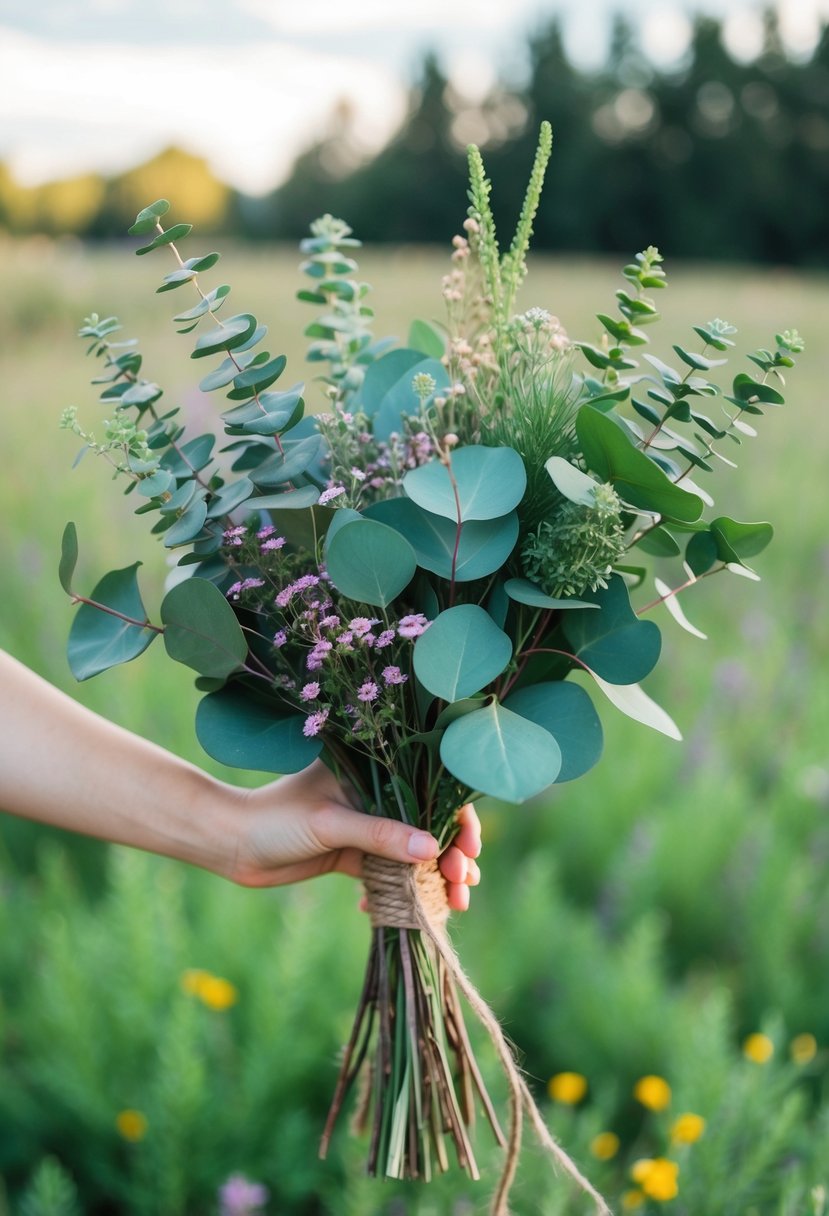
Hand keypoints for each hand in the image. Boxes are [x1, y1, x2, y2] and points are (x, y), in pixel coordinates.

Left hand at [230, 762, 480, 910]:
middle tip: (461, 885)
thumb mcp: (330, 823)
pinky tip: (387, 910)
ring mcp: (366, 826)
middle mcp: (377, 794)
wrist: (231, 844)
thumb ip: (380, 835)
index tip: (471, 850)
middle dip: (453, 857)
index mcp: (375, 771)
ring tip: (452, 907)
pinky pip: (388, 873)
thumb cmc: (276, 819)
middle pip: (431, 825)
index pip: (432, 788)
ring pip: (413, 853)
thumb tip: (433, 851)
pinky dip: (397, 891)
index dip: (459, 818)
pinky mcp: (353, 853)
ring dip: (432, 879)